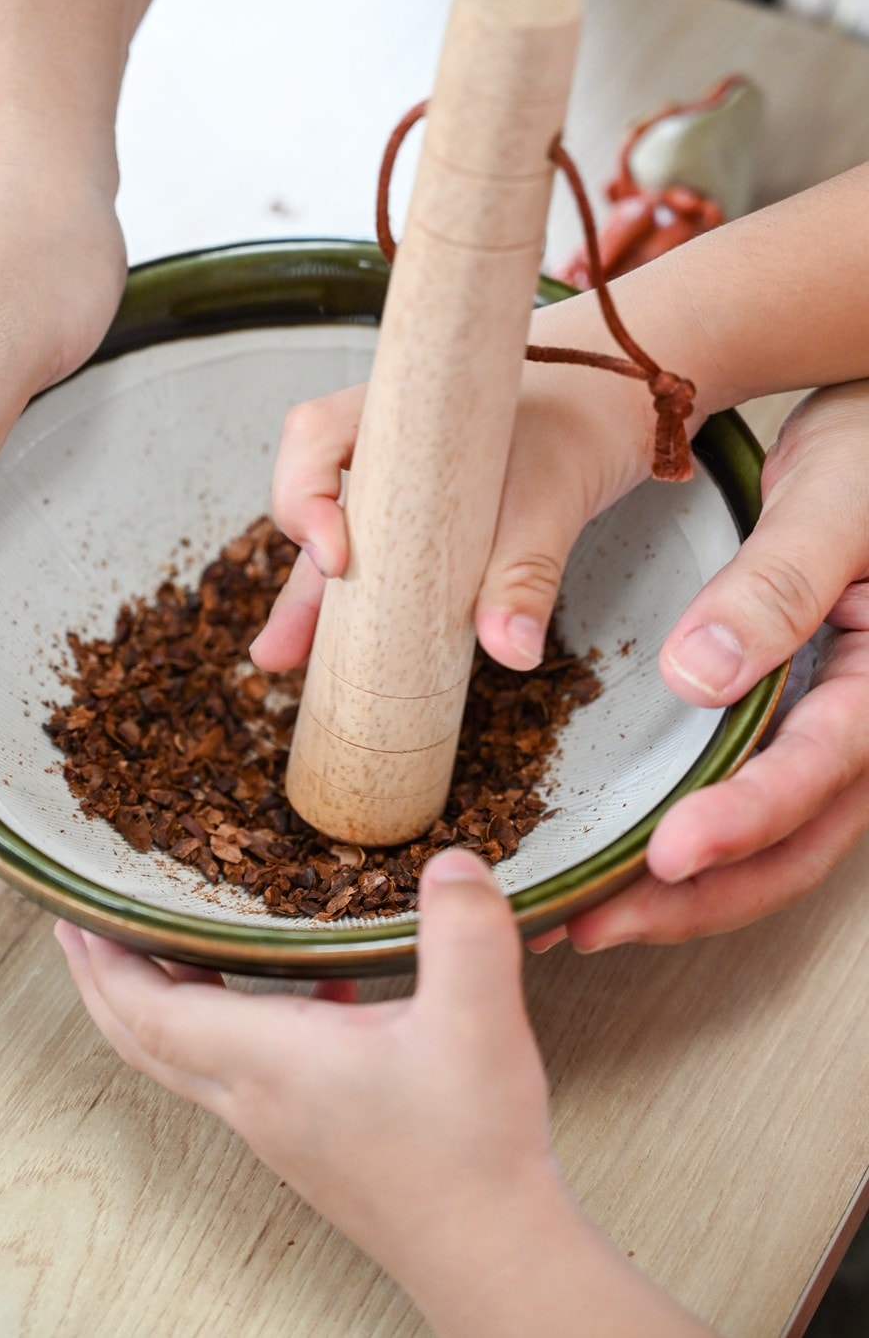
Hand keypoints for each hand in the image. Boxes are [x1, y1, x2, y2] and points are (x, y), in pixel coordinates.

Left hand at [56, 849, 708, 1336]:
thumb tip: (449, 862)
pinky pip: (251, 1072)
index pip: (150, 1014)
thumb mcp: (476, 1022)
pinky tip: (322, 994)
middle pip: (148, 1040)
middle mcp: (258, 1099)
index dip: (105, 963)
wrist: (491, 1253)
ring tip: (177, 950)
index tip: (76, 917)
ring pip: (195, 1057)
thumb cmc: (469, 1154)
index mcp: (270, 1064)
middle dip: (106, 982)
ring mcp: (283, 1126)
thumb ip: (462, 932)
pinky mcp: (316, 1139)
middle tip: (84, 932)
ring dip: (168, 1003)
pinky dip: (248, 1024)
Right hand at [250, 331, 664, 671]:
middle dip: (296, 581)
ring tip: (290, 662)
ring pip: (349, 541)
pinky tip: (352, 654)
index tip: (336, 557)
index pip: (316, 437)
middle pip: (317, 505)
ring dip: (319, 602)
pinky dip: (369, 605)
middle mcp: (390, 443)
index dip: (305, 495)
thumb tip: (510, 648)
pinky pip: (387, 560)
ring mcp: (409, 483)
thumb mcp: (559, 492)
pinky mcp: (434, 520)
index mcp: (401, 407)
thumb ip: (528, 569)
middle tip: (279, 652)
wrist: (628, 389)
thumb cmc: (584, 411)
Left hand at [553, 381, 868, 951]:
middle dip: (698, 899)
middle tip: (597, 925)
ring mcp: (826, 727)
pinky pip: (747, 798)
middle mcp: (861, 721)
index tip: (668, 855)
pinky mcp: (788, 719)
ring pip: (772, 842)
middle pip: (796, 842)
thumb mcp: (833, 506)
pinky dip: (690, 841)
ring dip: (686, 894)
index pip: (820, 771)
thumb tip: (698, 676)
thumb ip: (775, 588)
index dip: (744, 822)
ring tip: (589, 919)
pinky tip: (624, 860)